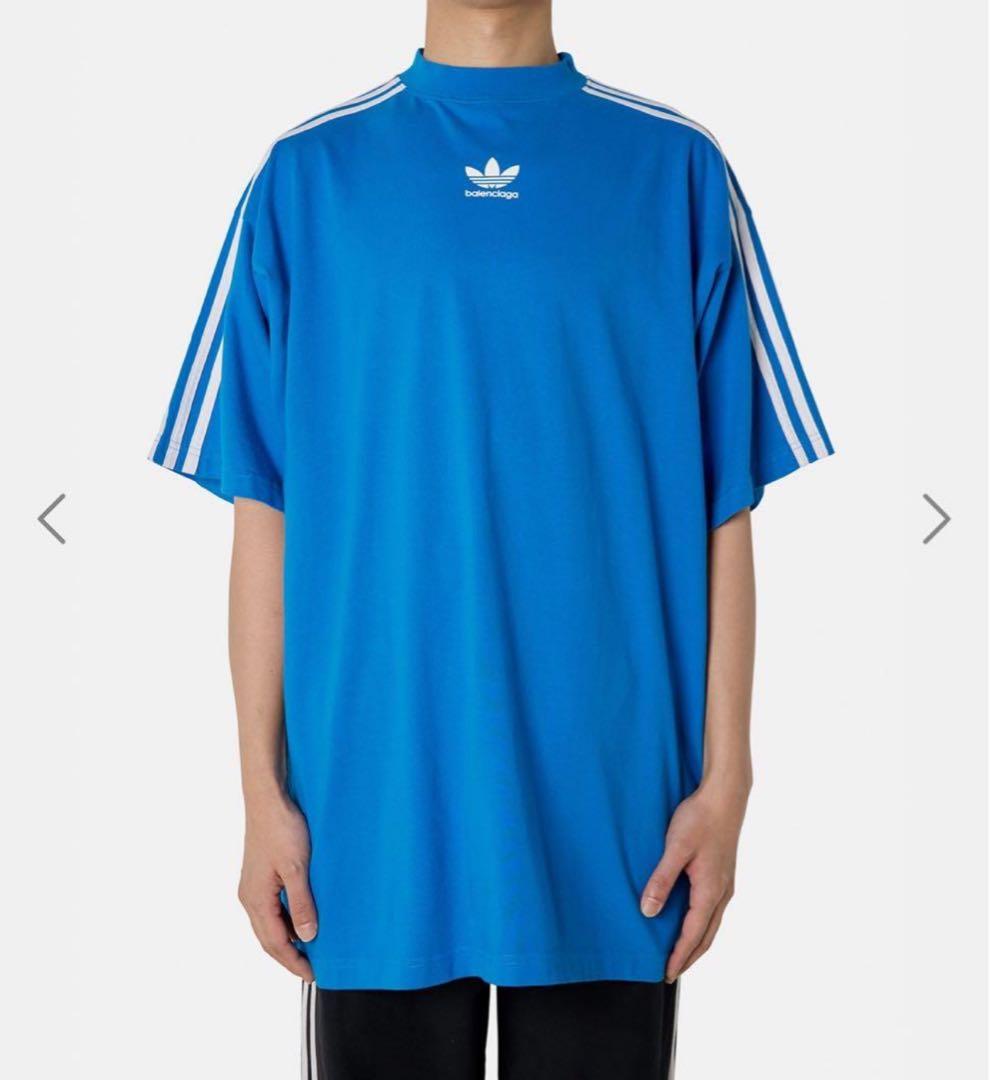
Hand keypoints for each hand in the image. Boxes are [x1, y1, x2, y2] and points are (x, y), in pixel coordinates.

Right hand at [238, 791, 316, 980]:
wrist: (268, 799)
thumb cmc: (282, 829)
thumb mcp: (297, 868)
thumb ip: (302, 904)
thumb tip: (308, 937)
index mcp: (256, 899)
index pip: (275, 943)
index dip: (294, 962)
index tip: (313, 975)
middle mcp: (249, 897)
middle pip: (268, 938)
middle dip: (289, 957)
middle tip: (312, 969)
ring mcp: (252, 886)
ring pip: (268, 924)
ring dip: (286, 939)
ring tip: (309, 948)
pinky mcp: (258, 876)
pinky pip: (270, 908)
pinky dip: (284, 921)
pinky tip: (300, 918)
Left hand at [640, 779, 748, 980]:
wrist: (725, 797)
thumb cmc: (699, 819)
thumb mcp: (675, 848)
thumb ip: (661, 880)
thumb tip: (648, 912)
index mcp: (710, 891)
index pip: (693, 935)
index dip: (679, 956)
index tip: (665, 974)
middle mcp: (722, 893)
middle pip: (706, 936)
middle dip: (689, 956)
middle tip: (671, 972)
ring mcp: (725, 884)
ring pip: (711, 923)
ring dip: (697, 941)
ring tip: (680, 952)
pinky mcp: (723, 874)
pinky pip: (713, 909)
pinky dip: (702, 924)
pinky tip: (691, 919)